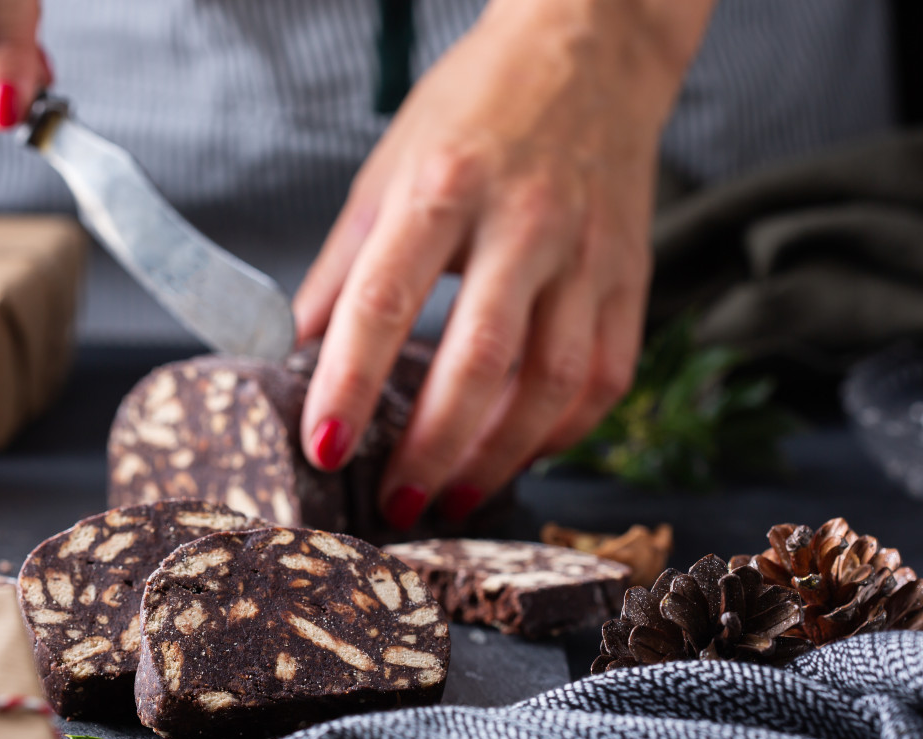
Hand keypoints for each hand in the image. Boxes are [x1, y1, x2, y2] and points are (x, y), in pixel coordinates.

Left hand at [294, 0, 713, 528]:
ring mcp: (589, 252)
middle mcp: (524, 221)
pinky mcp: (632, 275)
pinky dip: (560, 432)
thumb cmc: (474, 110)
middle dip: (432, 449)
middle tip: (396, 504)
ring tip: (454, 499)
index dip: (349, 383)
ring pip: (554, 384)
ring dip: (499, 457)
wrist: (590, 50)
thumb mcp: (387, 169)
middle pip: (480, 360)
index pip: (384, 300)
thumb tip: (290, 351)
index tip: (324, 449)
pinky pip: (606, 377)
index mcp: (443, 185)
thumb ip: (343, 265)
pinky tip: (517, 454)